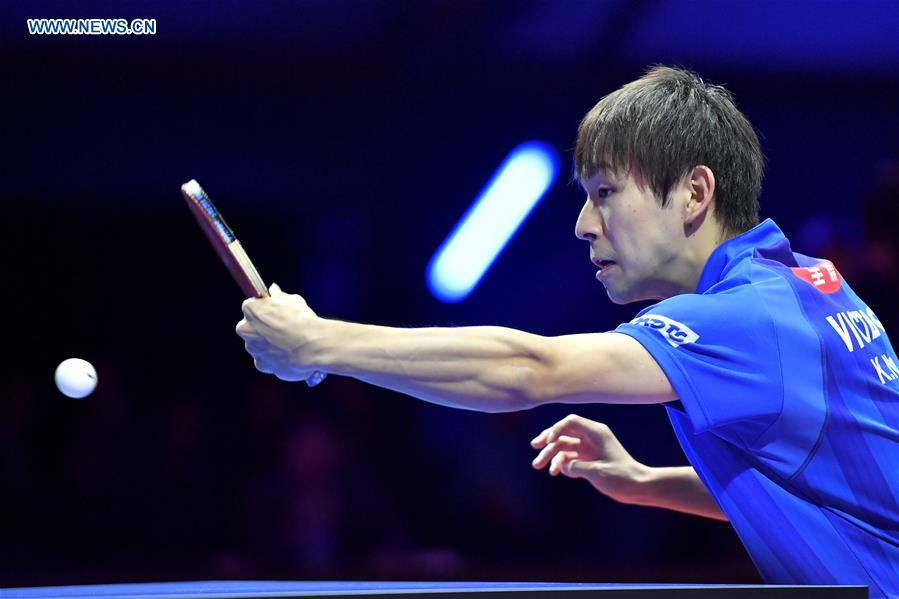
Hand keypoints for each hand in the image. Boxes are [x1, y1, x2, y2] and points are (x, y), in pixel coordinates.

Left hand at [235, 283, 322, 380]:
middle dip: (262, 328)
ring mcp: (253, 349)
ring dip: (269, 344)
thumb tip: (274, 291)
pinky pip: (266, 360)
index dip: (264, 308)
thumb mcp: (292, 300)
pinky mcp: (262, 364)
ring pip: (258, 345)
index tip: (273, 311)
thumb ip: (278, 296)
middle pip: (250, 327)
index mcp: (251, 310)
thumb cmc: (302, 320)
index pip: (251, 306)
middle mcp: (246, 329)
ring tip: (289, 343)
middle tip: (281, 327)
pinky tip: (289, 354)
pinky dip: (274, 358)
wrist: (312, 346)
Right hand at [530, 414, 648, 504]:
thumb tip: (562, 465)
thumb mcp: (597, 472)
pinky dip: (561, 464)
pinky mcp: (588, 459)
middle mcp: (590, 437)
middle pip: (564, 433)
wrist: (638, 487)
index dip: (556, 429)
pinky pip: (569, 458)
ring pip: (564, 447)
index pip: (570, 422)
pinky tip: (555, 472)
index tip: (547, 442)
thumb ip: (576, 466)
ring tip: (538, 466)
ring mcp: (588, 448)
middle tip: (535, 447)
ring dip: (551, 455)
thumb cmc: (622, 477)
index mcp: (596, 433)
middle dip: (548, 440)